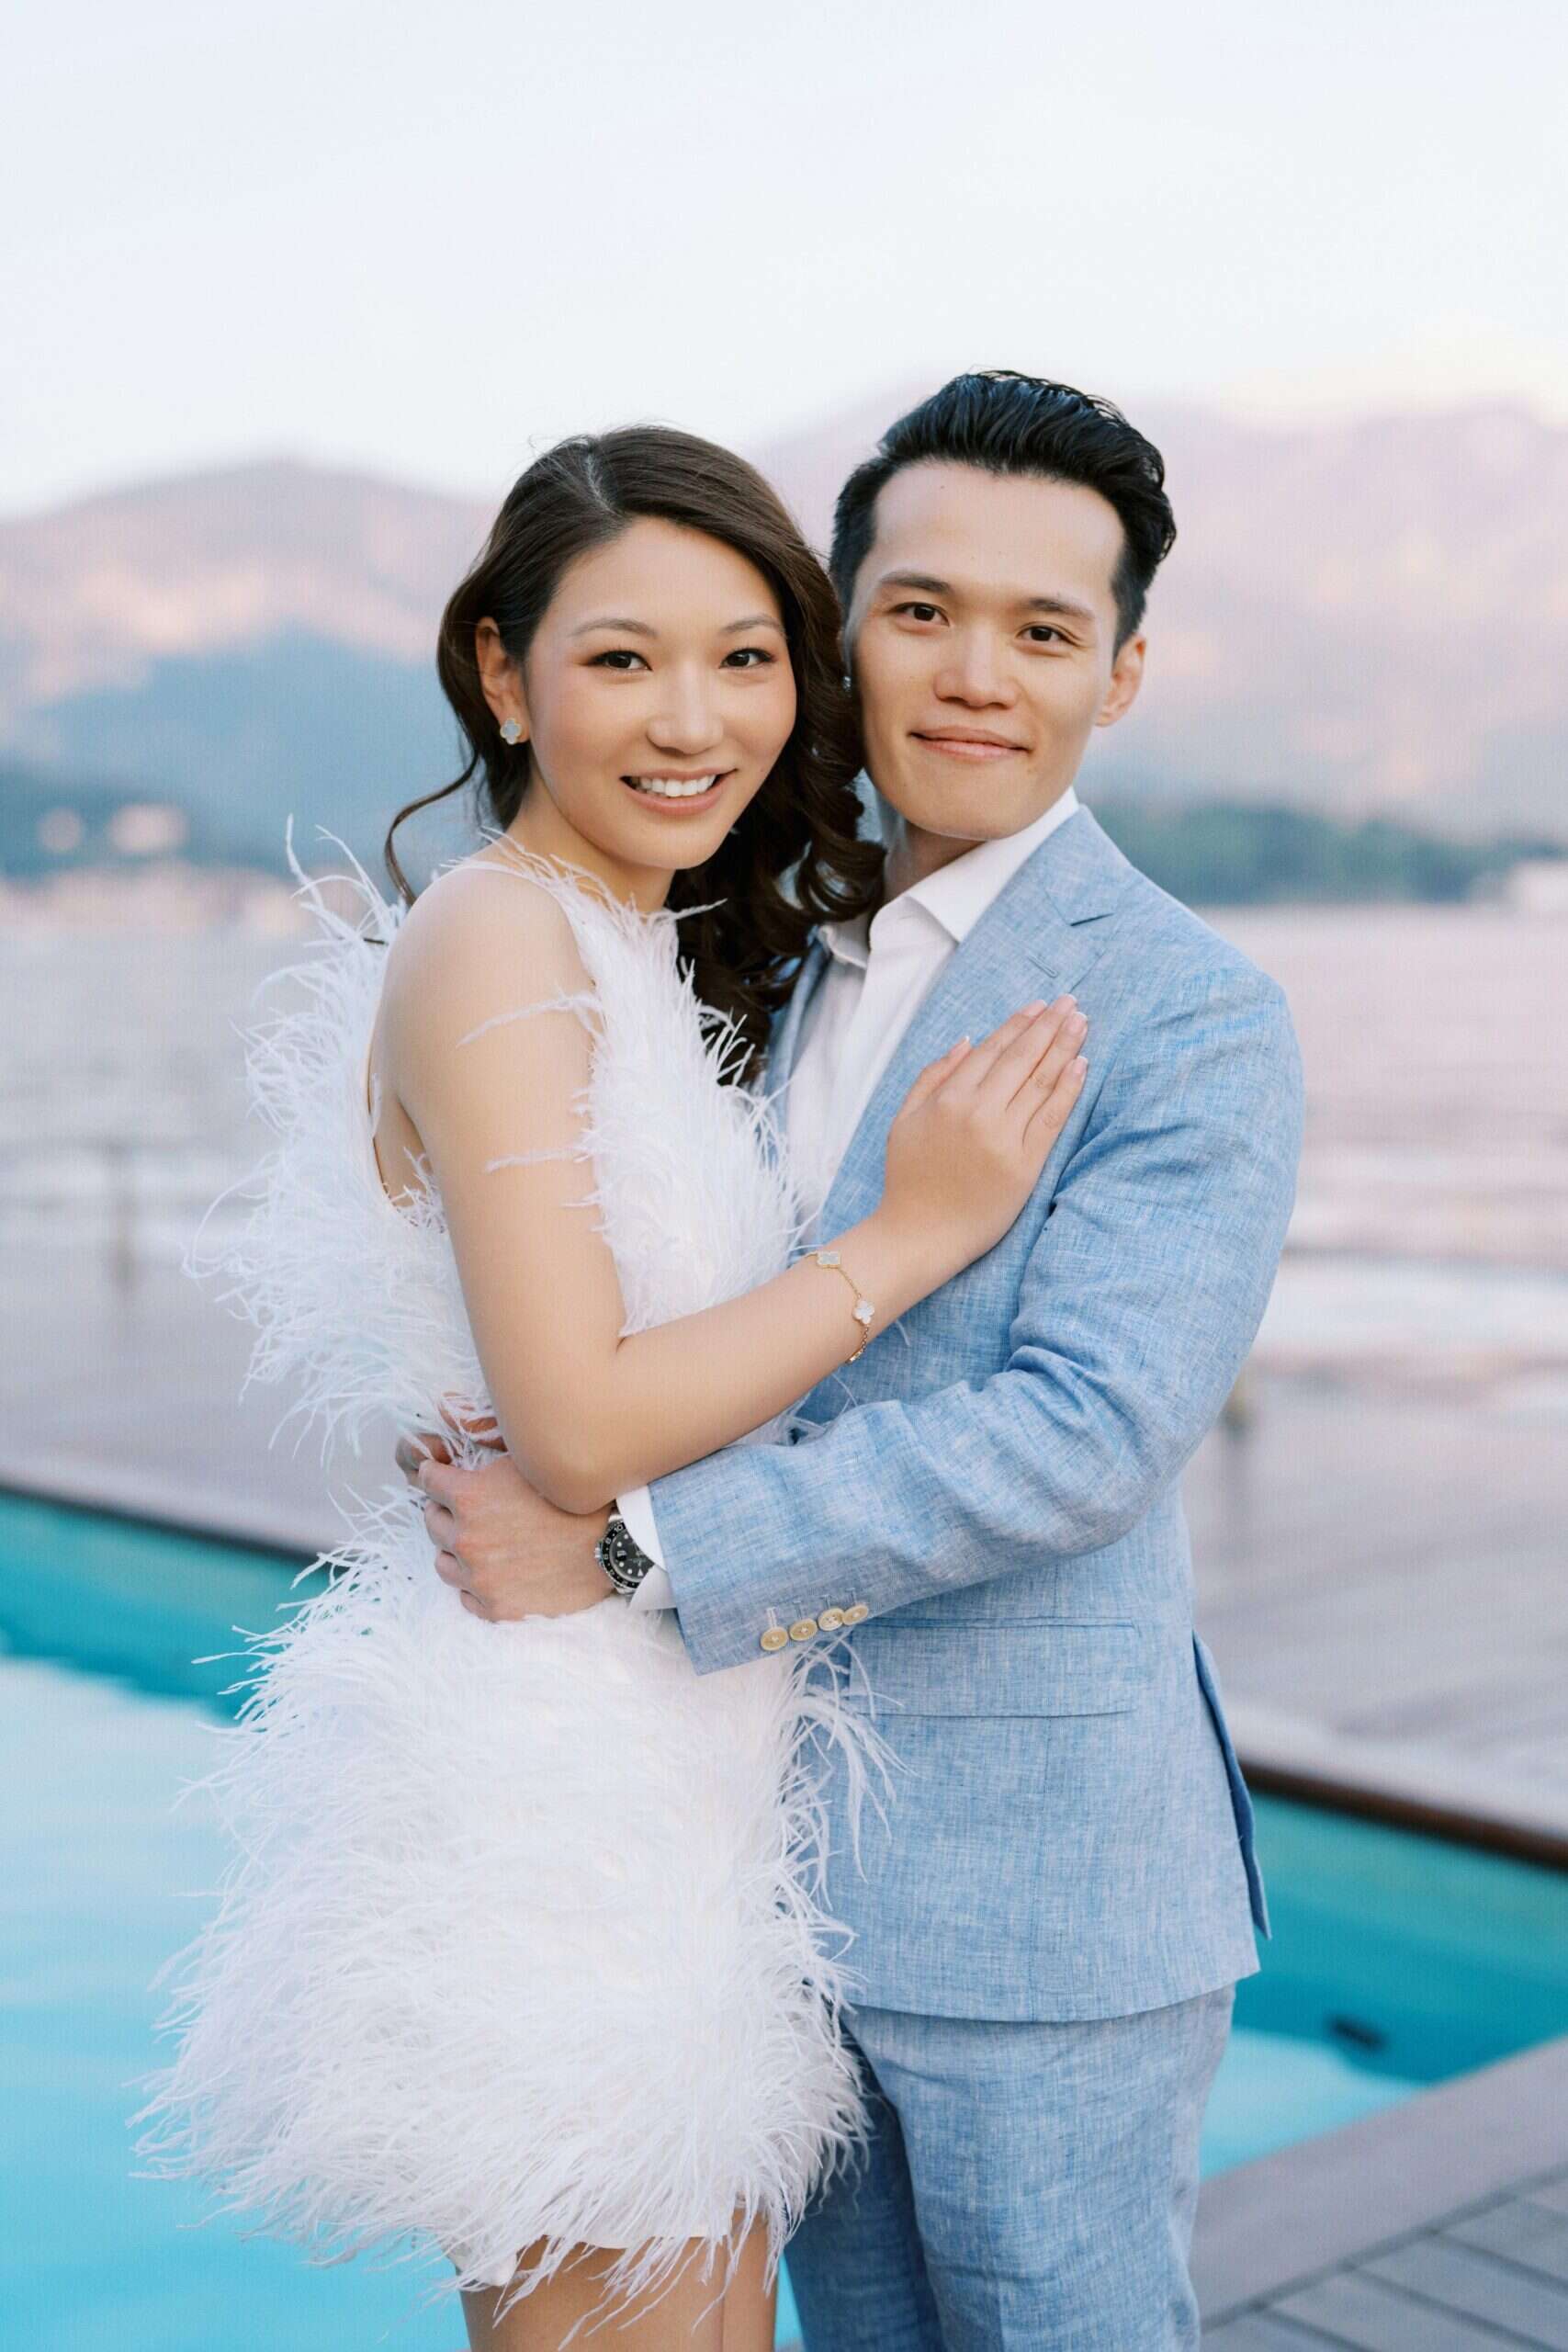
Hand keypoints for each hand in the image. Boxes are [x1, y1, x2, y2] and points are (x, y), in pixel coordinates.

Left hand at [395, 1406, 610, 1619]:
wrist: (614, 1542)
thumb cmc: (573, 1493)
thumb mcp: (527, 1454)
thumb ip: (483, 1434)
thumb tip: (443, 1406)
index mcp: (468, 1496)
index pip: (427, 1481)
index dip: (439, 1476)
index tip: (447, 1478)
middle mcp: (466, 1538)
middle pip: (432, 1521)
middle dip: (447, 1511)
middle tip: (473, 1510)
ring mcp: (479, 1577)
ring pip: (444, 1563)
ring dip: (456, 1551)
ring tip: (484, 1543)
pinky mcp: (496, 1607)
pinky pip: (466, 1596)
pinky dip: (476, 1584)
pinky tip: (499, 1571)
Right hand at [880, 998, 1087, 1279]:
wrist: (920, 1235)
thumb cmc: (908, 1179)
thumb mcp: (904, 1120)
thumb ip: (933, 1076)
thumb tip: (968, 1040)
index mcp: (948, 1100)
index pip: (992, 1050)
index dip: (1018, 1025)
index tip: (1039, 1006)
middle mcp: (979, 1113)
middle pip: (1022, 1058)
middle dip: (1049, 1025)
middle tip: (1071, 1002)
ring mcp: (1004, 1139)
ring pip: (1041, 1082)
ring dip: (1065, 1047)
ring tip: (1082, 1022)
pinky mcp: (1025, 1166)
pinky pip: (1052, 1118)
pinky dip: (1069, 1089)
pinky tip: (1081, 1065)